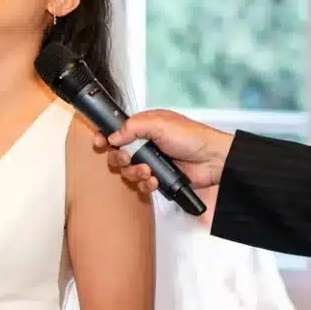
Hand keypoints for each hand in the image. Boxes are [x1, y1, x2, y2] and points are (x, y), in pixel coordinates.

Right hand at [92, 109, 232, 197]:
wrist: (212, 160)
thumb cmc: (190, 136)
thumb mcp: (160, 124)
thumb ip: (133, 127)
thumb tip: (113, 136)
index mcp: (143, 127)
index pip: (116, 131)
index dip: (105, 137)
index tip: (98, 143)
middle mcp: (144, 145)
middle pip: (117, 154)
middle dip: (119, 158)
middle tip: (127, 159)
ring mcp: (151, 162)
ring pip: (128, 171)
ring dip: (134, 172)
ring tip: (147, 171)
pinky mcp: (158, 179)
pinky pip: (141, 185)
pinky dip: (145, 184)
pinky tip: (155, 180)